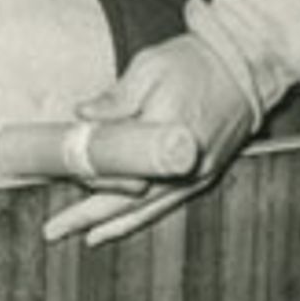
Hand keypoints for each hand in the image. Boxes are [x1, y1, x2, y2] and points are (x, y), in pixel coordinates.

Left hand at [41, 31, 257, 247]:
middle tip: (54, 230)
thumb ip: (116, 98)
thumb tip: (81, 115)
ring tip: (83, 237)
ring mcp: (198, 174)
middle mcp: (184, 164)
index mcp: (167, 136)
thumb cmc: (193, 63)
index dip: (88, 178)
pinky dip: (142, 217)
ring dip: (115, 225)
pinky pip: (169, 204)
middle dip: (90, 217)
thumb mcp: (149, 69)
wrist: (245, 66)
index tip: (60, 177)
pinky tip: (121, 224)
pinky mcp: (205, 175)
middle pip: (130, 201)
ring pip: (149, 210)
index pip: (120, 169)